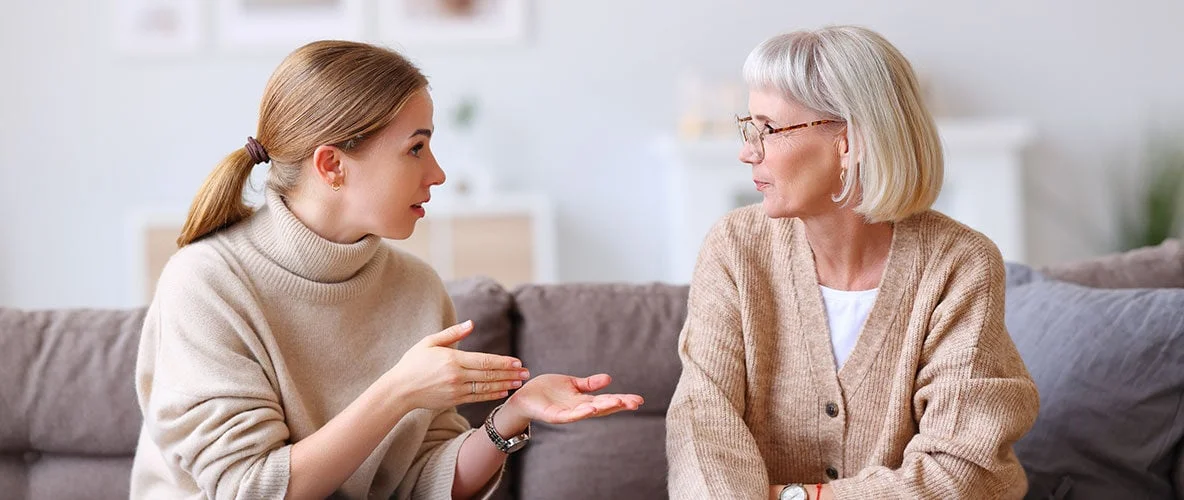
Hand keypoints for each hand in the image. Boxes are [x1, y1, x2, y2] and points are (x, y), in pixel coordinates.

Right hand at [384, 320, 529, 410]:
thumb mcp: (429, 342)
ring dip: (505, 385)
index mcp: (452, 359)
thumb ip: (452, 333)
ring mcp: (456, 390)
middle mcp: (456, 376)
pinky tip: (504, 392)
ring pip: (486, 388)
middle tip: (526, 373)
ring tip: (519, 382)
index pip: (484, 361)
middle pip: (489, 375)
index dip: (503, 362)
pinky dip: (492, 395)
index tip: (517, 362)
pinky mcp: (454, 400)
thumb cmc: (413, 363)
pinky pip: (477, 398)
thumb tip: (471, 323)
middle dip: (510, 374)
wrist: (399, 390)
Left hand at [496, 374, 643, 431]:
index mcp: (583, 400)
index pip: (607, 400)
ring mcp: (568, 413)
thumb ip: (589, 384)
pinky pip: (570, 416)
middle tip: (636, 403)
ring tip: (619, 402)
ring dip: (604, 408)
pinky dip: (581, 413)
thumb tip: (609, 379)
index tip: (638, 399)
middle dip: (619, 405)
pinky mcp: (555, 416)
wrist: (523, 398)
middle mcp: (579, 408)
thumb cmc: (546, 391)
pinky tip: (591, 408)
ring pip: (590, 411)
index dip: (622, 400)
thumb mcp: (572, 384)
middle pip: (603, 407)